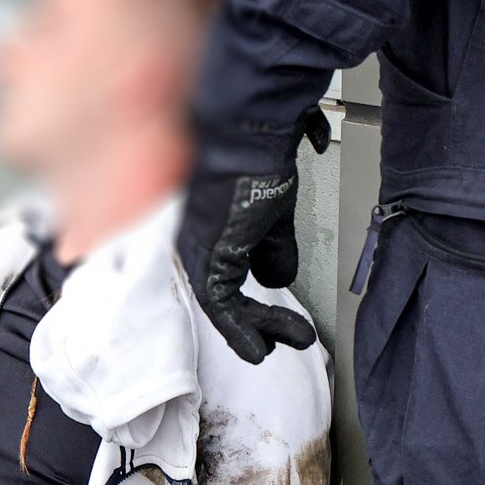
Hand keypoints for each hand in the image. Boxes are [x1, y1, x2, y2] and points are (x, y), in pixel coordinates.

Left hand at [179, 115, 329, 363]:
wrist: (249, 137)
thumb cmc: (259, 161)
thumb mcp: (275, 217)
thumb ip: (274, 250)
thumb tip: (278, 277)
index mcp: (214, 233)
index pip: (228, 282)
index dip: (253, 310)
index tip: (276, 329)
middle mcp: (200, 244)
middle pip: (224, 298)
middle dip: (260, 323)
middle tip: (284, 339)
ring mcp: (199, 250)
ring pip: (223, 306)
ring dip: (258, 328)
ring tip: (284, 342)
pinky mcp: (205, 256)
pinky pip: (219, 305)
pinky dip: (241, 330)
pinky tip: (260, 347)